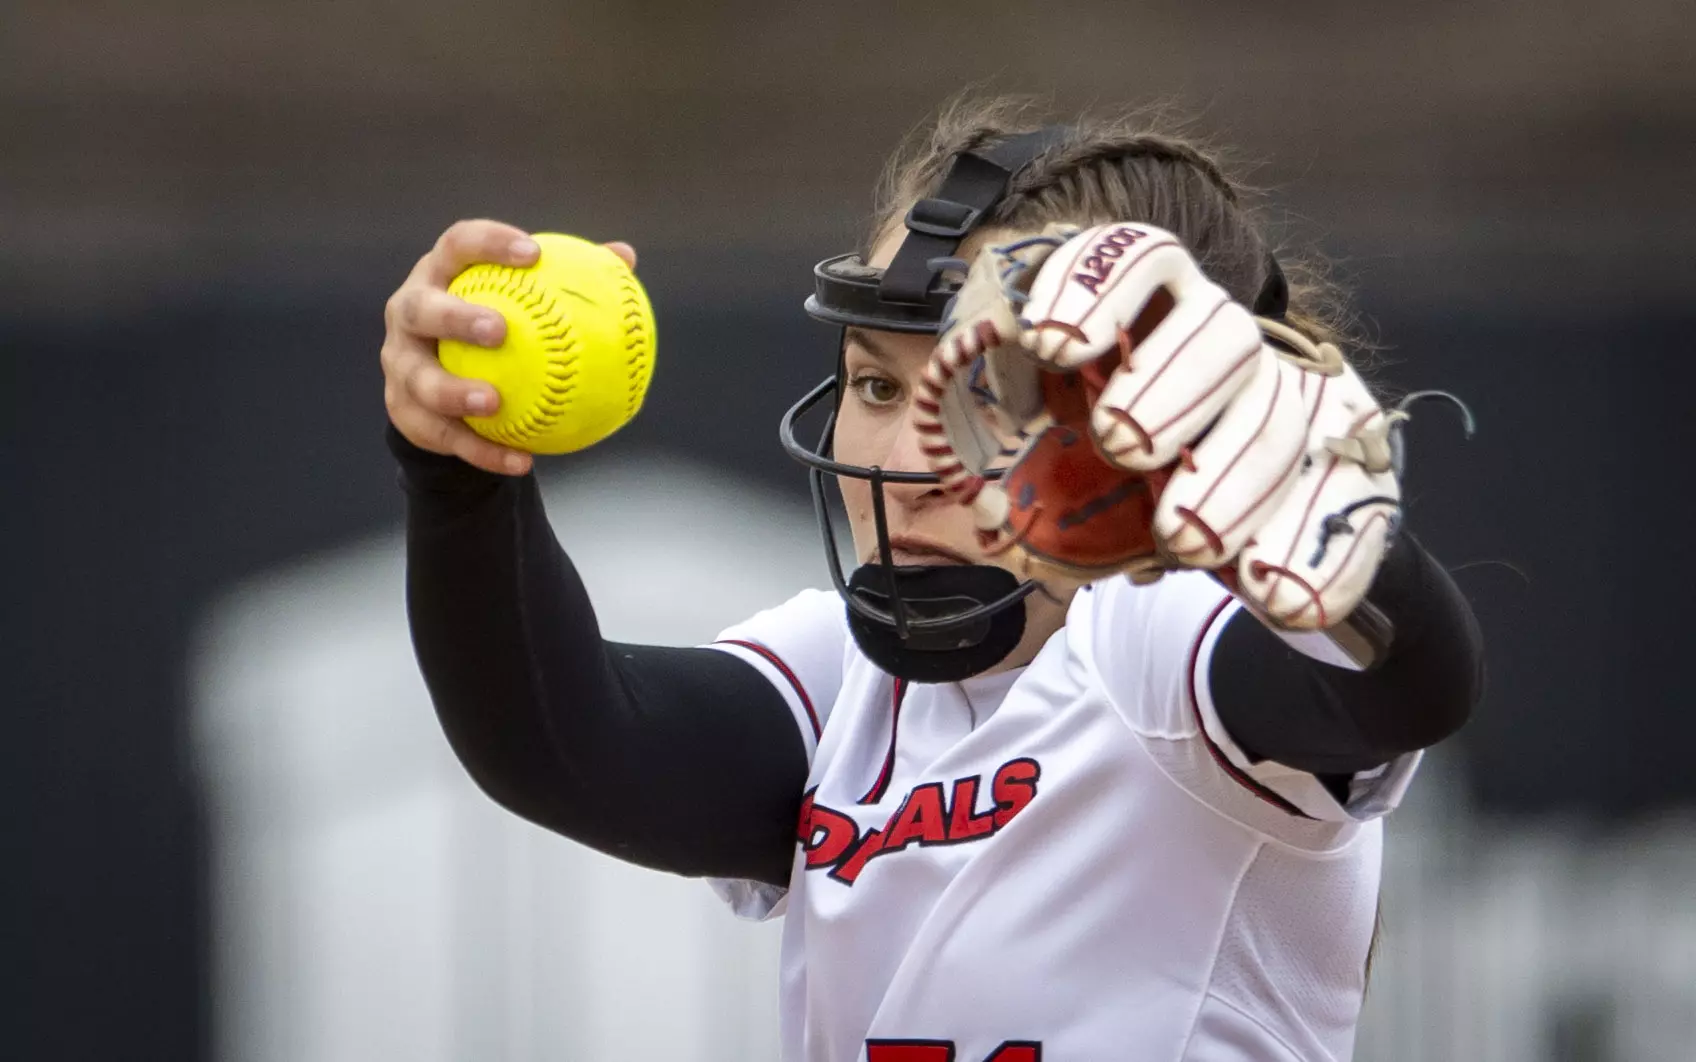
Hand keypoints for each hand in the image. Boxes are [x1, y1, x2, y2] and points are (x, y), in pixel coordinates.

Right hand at [381, 219, 637, 474]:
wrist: (444, 387)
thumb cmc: (493, 327)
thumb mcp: (524, 301)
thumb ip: (567, 279)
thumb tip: (626, 257)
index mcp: (439, 275)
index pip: (457, 245)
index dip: (488, 243)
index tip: (533, 253)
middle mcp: (408, 313)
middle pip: (420, 308)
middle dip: (455, 317)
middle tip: (499, 329)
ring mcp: (399, 363)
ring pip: (420, 379)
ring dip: (455, 392)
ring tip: (494, 402)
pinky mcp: (403, 410)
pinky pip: (444, 435)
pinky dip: (482, 450)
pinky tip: (521, 461)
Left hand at [921, 222, 1400, 630]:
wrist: (1240, 544)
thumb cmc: (1117, 489)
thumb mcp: (1053, 461)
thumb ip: (1014, 449)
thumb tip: (949, 472)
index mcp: (1153, 317)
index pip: (1139, 258)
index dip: (1097, 280)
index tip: (1049, 338)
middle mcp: (1230, 347)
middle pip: (1214, 335)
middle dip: (1166, 388)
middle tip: (1121, 444)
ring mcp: (1299, 406)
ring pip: (1278, 417)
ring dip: (1232, 481)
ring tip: (1187, 541)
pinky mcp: (1354, 471)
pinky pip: (1350, 500)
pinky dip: (1317, 552)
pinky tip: (1278, 595)